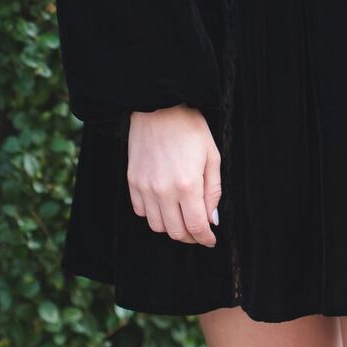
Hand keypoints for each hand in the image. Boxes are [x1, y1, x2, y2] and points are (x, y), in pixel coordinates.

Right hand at [127, 106, 220, 246]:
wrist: (158, 106)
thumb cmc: (190, 128)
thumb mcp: (212, 156)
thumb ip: (213, 191)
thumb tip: (212, 220)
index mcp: (188, 185)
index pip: (196, 227)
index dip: (205, 238)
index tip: (210, 240)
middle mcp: (164, 191)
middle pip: (176, 232)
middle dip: (191, 236)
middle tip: (199, 230)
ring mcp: (145, 188)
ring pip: (157, 226)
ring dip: (172, 227)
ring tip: (182, 216)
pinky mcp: (132, 182)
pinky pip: (141, 212)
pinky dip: (154, 214)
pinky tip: (164, 204)